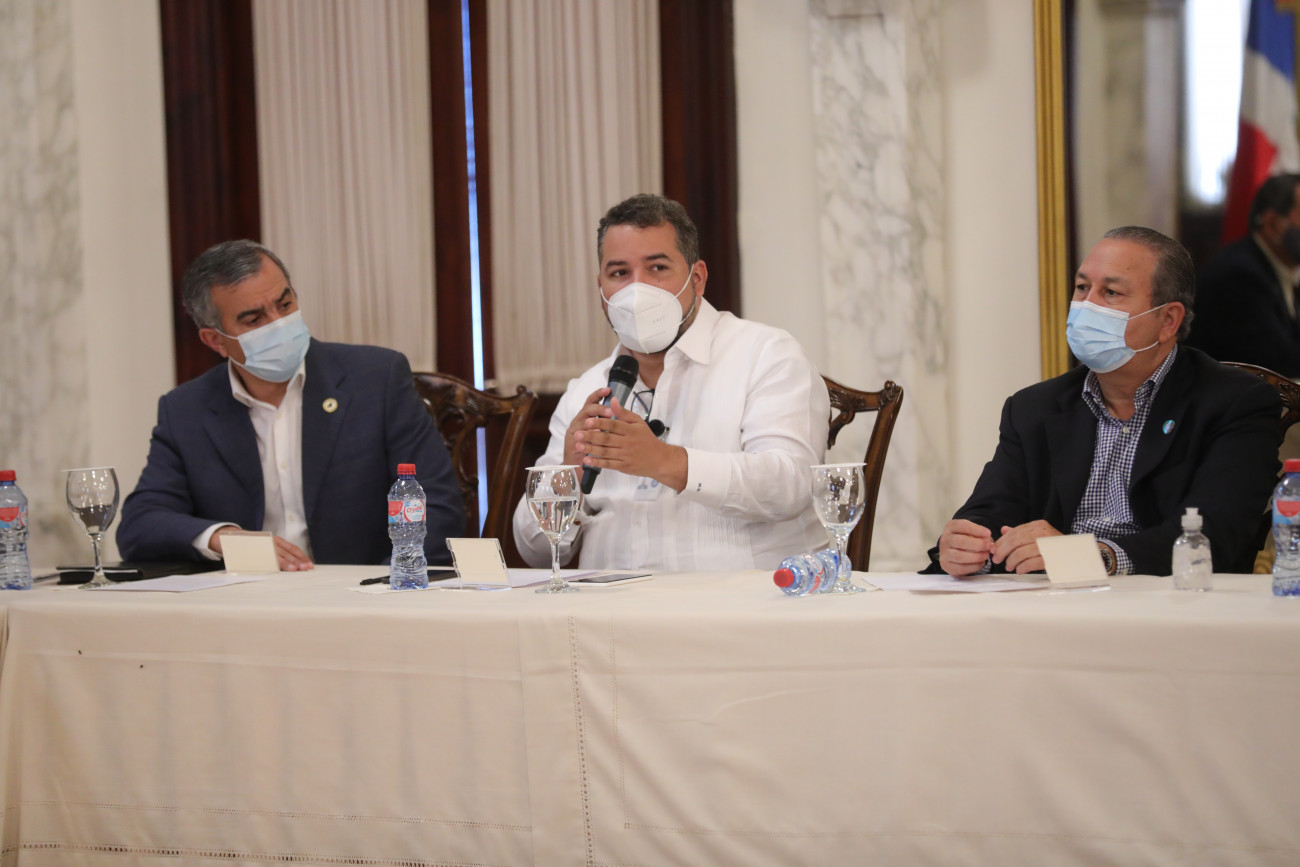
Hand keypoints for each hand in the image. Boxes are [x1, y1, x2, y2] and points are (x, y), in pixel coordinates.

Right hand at [210, 527, 314, 571]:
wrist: (232, 537)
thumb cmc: (254, 545)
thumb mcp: (268, 546)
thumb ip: (279, 554)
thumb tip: (295, 565)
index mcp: (276, 541)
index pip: (293, 549)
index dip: (302, 557)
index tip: (310, 565)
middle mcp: (271, 541)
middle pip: (287, 552)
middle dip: (298, 561)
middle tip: (306, 569)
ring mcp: (262, 545)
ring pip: (276, 555)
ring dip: (286, 563)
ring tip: (294, 570)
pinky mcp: (253, 550)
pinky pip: (263, 558)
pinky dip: (270, 563)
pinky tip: (276, 569)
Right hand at [562, 387, 615, 467]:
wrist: (576, 465)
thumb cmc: (590, 445)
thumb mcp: (597, 431)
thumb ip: (604, 419)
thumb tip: (617, 407)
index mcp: (585, 416)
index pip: (591, 401)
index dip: (598, 394)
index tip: (608, 389)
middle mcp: (578, 421)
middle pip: (587, 410)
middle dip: (599, 409)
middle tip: (610, 410)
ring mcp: (574, 432)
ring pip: (582, 422)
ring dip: (594, 421)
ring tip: (605, 421)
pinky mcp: (572, 443)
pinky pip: (580, 437)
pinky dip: (589, 435)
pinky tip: (598, 434)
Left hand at [573, 397, 687, 491]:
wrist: (659, 460)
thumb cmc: (647, 439)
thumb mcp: (638, 422)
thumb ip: (624, 412)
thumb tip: (612, 400)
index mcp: (631, 430)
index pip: (613, 425)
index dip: (600, 423)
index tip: (587, 421)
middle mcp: (627, 443)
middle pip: (607, 439)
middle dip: (591, 436)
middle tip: (577, 433)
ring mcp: (625, 455)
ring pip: (605, 452)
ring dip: (590, 449)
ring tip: (578, 445)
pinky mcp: (623, 466)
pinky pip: (608, 464)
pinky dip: (597, 462)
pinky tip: (587, 459)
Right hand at [938, 519, 994, 576]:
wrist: (954, 553)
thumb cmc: (966, 541)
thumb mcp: (972, 533)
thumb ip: (982, 536)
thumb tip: (991, 545)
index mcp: (950, 527)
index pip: (961, 525)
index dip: (976, 529)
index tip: (988, 533)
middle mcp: (945, 539)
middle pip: (959, 541)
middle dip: (977, 544)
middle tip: (989, 546)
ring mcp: (944, 553)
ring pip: (959, 556)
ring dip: (976, 556)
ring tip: (986, 555)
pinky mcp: (947, 566)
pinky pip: (961, 568)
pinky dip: (974, 566)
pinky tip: (981, 563)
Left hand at [991, 520, 1061, 573]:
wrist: (1075, 554)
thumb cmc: (1054, 546)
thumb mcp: (1038, 535)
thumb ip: (1021, 532)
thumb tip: (1004, 530)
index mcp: (1038, 526)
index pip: (1014, 532)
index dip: (1002, 542)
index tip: (994, 550)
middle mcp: (1043, 533)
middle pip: (1015, 541)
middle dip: (1003, 551)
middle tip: (997, 559)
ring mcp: (1047, 546)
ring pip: (1021, 553)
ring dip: (1011, 561)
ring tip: (1009, 567)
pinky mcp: (1051, 559)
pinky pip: (1030, 563)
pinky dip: (1022, 568)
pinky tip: (1019, 570)